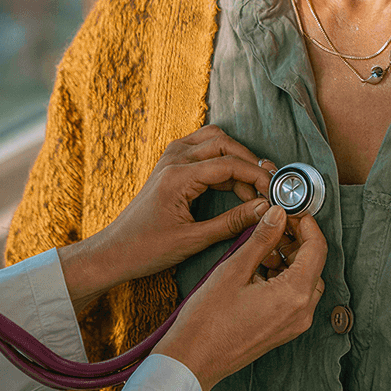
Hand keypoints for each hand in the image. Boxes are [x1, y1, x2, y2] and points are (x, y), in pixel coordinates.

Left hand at [57, 126, 276, 315]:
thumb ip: (231, 223)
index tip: (275, 191)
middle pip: (223, 143)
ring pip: (213, 140)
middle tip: (268, 186)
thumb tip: (265, 210)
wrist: (115, 251)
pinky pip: (202, 148)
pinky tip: (232, 183)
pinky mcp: (170, 164)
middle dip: (249, 162)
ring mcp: (170, 158)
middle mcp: (173, 159)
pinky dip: (222, 159)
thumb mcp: (193, 240)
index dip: (257, 176)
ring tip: (252, 185)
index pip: (228, 164)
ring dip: (236, 157)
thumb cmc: (146, 248)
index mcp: (178, 176)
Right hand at [154, 203, 327, 390]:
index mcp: (294, 295)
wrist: (193, 360)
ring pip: (305, 281)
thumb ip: (261, 239)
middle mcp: (301, 312)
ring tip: (263, 248)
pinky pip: (294, 297)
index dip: (306, 224)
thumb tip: (278, 215)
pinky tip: (259, 269)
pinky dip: (284, 278)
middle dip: (297, 241)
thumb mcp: (234, 270)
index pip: (317, 249)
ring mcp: (294, 324)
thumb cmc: (208, 320)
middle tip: (275, 225)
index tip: (291, 211)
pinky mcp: (283, 330)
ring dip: (290, 260)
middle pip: (314, 265)